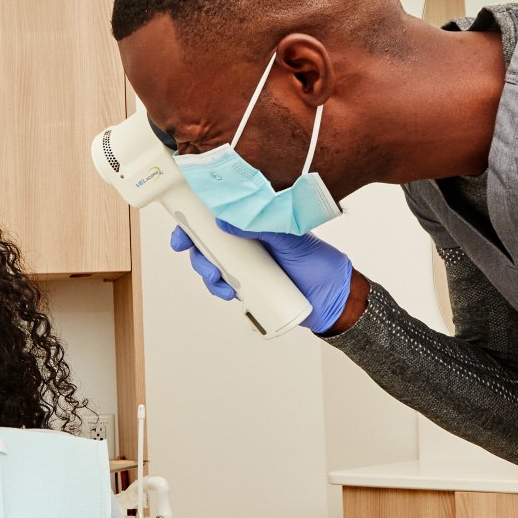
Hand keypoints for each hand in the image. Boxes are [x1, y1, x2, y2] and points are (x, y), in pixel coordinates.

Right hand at [169, 219, 354, 333]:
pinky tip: (228, 293)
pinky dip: (220, 291)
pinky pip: (225, 289)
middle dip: (194, 249)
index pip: (219, 218)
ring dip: (206, 273)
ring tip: (217, 280)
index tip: (182, 228)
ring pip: (213, 267)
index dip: (195, 220)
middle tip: (191, 252)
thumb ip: (263, 225)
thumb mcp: (291, 238)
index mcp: (255, 226)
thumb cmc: (319, 263)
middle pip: (208, 244)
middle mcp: (247, 245)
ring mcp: (247, 269)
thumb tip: (225, 219)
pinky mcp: (249, 291)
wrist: (336, 299)